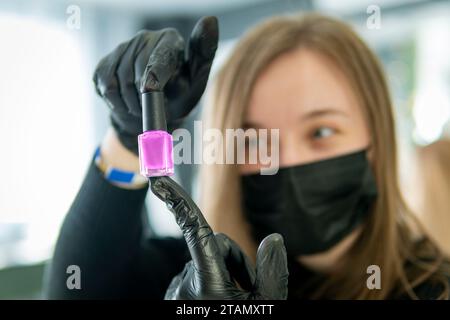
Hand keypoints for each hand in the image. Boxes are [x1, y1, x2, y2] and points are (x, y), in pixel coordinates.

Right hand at [93, 16, 217, 153]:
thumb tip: (211, 19)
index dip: (152, 76)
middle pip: (136, 71)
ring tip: (141, 107)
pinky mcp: (106, 61)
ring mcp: (123, 48)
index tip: (149, 91)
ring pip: (118, 81)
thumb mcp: (197, 80)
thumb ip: (204, 53)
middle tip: (151, 109)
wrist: (154, 111)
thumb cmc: (180, 95)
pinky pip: (105, 85)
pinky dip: (116, 103)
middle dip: (143, 98)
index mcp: (170, 40)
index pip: (159, 57)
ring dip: (130, 103)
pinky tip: (127, 103)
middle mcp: (145, 38)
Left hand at [150, 176, 288, 299]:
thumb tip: (273, 239)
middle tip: (249, 289)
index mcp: (208, 280)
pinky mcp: (175, 294)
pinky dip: (209, 281)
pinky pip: (195, 274)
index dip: (177, 201)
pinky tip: (219, 302)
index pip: (196, 230)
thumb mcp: (266, 307)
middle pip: (215, 246)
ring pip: (206, 261)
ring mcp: (177, 288)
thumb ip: (272, 272)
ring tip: (236, 300)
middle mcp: (185, 280)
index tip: (156, 178)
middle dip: (236, 259)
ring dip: (224, 272)